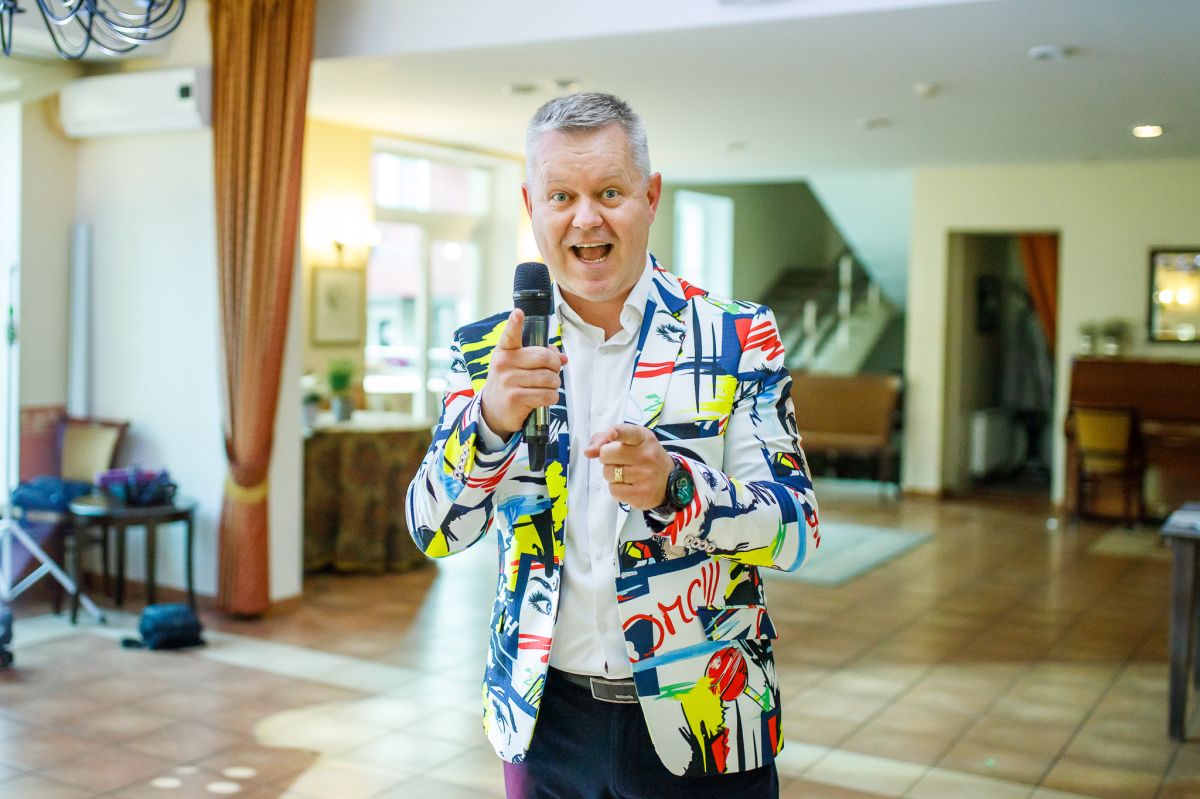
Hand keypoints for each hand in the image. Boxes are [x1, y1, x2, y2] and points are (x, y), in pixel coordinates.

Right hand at [480, 308, 567, 437]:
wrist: (493, 412)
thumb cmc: (511, 384)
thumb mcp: (518, 366)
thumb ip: (539, 358)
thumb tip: (562, 358)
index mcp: (504, 351)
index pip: (510, 335)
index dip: (514, 323)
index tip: (518, 313)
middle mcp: (504, 364)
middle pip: (544, 357)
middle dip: (555, 365)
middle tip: (553, 371)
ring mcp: (508, 381)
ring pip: (549, 378)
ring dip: (555, 384)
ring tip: (547, 387)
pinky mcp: (515, 398)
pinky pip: (547, 395)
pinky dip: (552, 397)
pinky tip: (544, 398)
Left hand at [584, 424, 674, 509]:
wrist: (670, 482)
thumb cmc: (645, 458)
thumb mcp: (632, 442)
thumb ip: (606, 440)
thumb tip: (588, 451)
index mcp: (643, 438)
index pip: (628, 433)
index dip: (617, 433)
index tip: (611, 434)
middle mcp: (646, 455)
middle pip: (607, 454)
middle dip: (606, 458)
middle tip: (618, 461)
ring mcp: (645, 476)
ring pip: (608, 473)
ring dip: (611, 474)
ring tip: (626, 474)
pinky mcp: (641, 494)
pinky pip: (614, 491)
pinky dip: (616, 489)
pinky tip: (629, 486)